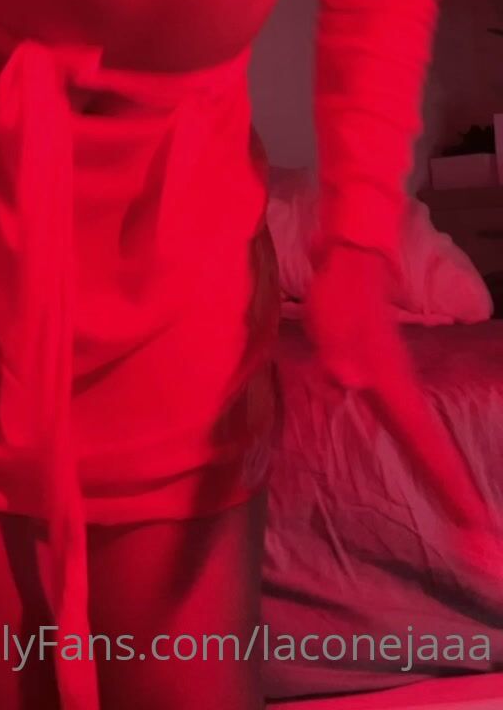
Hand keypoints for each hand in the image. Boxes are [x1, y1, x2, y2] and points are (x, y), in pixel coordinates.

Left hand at [305, 242, 492, 532]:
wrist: (354, 263)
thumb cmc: (343, 297)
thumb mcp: (335, 323)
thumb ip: (342, 354)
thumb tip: (348, 377)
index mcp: (398, 391)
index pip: (430, 449)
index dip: (454, 491)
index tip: (480, 533)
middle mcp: (407, 398)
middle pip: (440, 461)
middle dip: (465, 507)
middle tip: (486, 557)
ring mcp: (402, 394)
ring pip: (432, 451)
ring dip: (453, 491)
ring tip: (473, 535)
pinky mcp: (392, 387)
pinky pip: (418, 436)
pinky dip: (434, 467)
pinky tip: (437, 483)